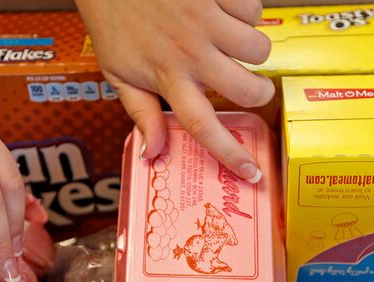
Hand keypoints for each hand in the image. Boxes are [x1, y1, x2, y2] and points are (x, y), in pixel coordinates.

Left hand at [76, 0, 272, 182]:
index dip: (231, 154)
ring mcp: (206, 20)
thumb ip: (139, 111)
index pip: (204, 127)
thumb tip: (152, 153)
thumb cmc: (112, 18)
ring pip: (259, 49)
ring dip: (254, 49)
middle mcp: (190, 53)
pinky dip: (247, 11)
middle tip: (254, 87)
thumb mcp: (117, 70)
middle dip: (261, 93)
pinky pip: (254, 9)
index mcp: (166, 78)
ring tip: (235, 42)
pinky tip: (226, 10)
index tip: (252, 173)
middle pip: (247, 90)